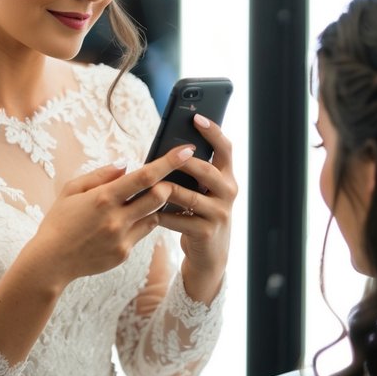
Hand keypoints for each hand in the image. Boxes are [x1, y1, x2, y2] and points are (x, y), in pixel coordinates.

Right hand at [29, 145, 197, 286]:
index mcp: (103, 198)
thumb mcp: (71, 190)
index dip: (168, 162)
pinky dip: (140, 222)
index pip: (144, 177)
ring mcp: (122, 238)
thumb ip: (100, 175)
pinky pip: (143, 233)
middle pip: (159, 197)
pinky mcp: (124, 253)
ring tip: (139, 201)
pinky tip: (124, 221)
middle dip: (167, 185)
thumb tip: (126, 165)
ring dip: (153, 205)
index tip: (186, 151)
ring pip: (154, 216)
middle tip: (166, 179)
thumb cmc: (59, 221)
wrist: (51, 261)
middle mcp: (116, 219)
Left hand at [156, 114, 236, 304]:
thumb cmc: (198, 215)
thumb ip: (193, 172)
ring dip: (166, 190)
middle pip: (206, 170)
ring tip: (148, 185)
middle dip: (184, 161)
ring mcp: (219, 214)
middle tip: (167, 154)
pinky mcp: (206, 232)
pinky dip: (161, 214)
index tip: (197, 117)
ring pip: (189, 196)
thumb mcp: (202, 192)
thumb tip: (169, 148)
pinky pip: (178, 219)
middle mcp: (228, 193)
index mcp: (226, 177)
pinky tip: (149, 212)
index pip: (225, 148)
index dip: (213, 131)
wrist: (209, 257)